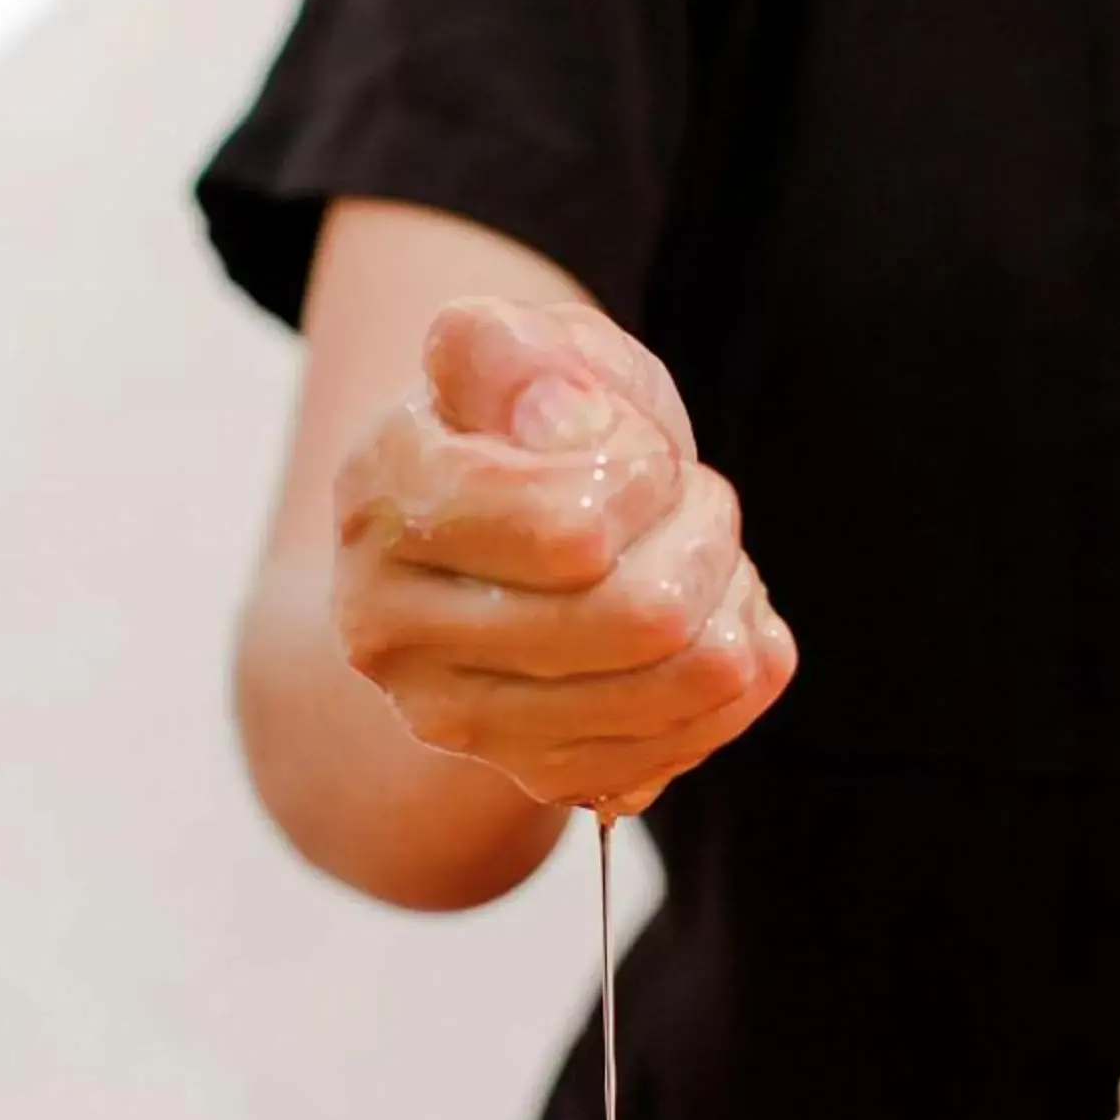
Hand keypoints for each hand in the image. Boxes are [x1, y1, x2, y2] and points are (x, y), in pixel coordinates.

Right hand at [331, 297, 795, 815]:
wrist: (494, 538)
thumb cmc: (520, 425)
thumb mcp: (515, 346)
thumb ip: (510, 346)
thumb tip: (556, 413)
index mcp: (382, 500)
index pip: (573, 527)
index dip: (646, 474)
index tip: (636, 449)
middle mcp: (391, 628)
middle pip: (641, 615)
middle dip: (707, 535)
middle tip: (695, 496)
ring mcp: (458, 719)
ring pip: (678, 683)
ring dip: (730, 602)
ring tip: (709, 556)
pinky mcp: (533, 773)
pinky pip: (686, 744)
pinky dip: (738, 675)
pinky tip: (714, 622)